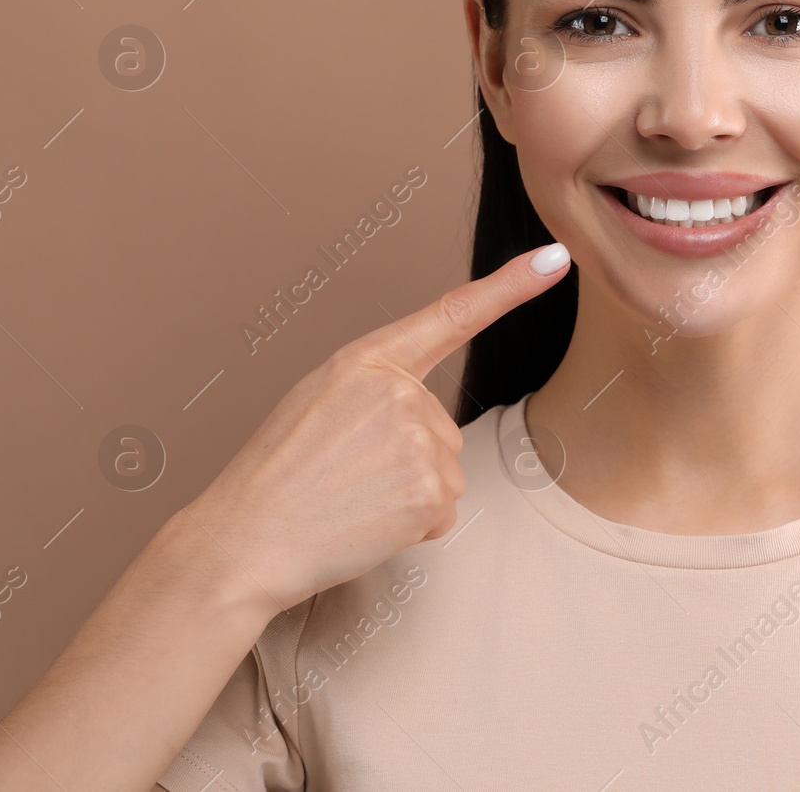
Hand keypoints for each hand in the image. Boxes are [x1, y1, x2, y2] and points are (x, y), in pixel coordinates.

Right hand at [181, 242, 571, 615]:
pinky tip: (366, 524)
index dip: (511, 285)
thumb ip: (378, 390)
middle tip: (344, 476)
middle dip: (406, 460)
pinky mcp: (431, 490)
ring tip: (348, 499)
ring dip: (408, 496)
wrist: (244, 542)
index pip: (452, 314)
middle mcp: (400, 391)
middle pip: (442, 427)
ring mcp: (419, 440)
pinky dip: (412, 527)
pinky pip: (443, 512)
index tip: (556, 258)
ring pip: (444, 472)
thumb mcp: (318, 402)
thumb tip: (426, 419)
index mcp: (367, 360)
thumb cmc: (276, 477)